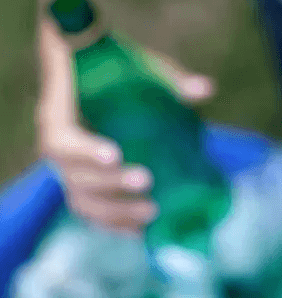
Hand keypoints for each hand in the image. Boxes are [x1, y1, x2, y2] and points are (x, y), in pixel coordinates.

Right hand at [37, 42, 215, 233]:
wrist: (97, 71)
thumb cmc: (117, 67)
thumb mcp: (141, 66)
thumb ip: (169, 78)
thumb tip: (205, 89)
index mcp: (60, 116)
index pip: (62, 139)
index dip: (85, 151)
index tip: (115, 155)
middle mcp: (60, 148)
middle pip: (74, 177)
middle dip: (110, 184)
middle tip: (147, 181)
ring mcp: (71, 170)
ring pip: (83, 200)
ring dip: (115, 212)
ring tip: (152, 211)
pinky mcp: (87, 185)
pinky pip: (93, 211)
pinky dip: (115, 224)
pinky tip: (142, 232)